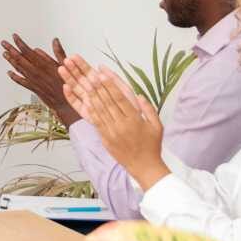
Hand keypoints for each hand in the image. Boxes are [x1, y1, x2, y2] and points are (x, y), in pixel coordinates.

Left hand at [1, 34, 75, 125]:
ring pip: (18, 68)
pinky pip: (20, 81)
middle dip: (11, 49)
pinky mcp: (33, 88)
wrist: (66, 103)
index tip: (14, 37)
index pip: (28, 51)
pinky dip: (14, 76)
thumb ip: (59, 52)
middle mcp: (36, 72)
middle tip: (3, 43)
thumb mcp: (66, 66)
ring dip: (10, 60)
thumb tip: (55, 41)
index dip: (19, 43)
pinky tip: (9, 73)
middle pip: (20, 58)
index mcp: (44, 64)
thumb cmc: (68, 84)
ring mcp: (33, 80)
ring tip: (4, 54)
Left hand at [63, 60, 168, 188]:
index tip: (102, 73)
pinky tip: (85, 100)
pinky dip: (90, 110)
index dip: (110, 85)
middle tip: (88, 73)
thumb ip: (148, 109)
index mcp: (134, 120)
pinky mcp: (105, 138)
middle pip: (107, 102)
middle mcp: (121, 125)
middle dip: (97, 86)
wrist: (144, 167)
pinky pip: (96, 122)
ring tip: (84, 83)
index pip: (120, 98)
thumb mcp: (157, 125)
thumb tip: (138, 95)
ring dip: (91, 96)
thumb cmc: (152, 145)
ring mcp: (111, 132)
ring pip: (99, 110)